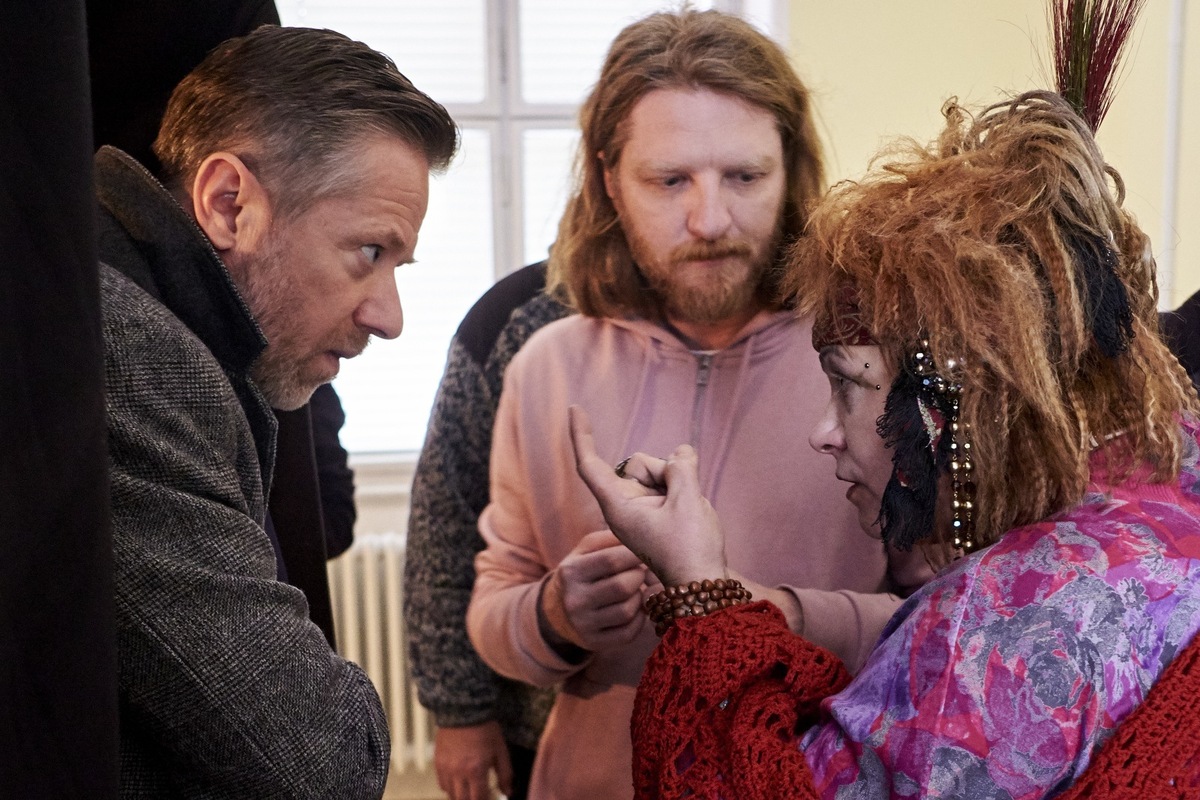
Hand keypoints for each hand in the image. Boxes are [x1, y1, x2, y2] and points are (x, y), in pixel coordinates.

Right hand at [434, 722, 511, 799]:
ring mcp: (446, 768)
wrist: (464, 710)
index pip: (478, 799)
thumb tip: (508, 792)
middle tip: (480, 796)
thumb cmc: (485, 729)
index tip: (490, 798)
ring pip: (450, 794)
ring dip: (461, 796)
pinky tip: (459, 782)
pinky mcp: (438, 762)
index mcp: (476, 770)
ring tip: (470, 791)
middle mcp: (458, 772)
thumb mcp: (500, 750)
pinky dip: (450, 787)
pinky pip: (442, 784)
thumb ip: (505, 774)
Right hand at [540, 528, 648, 652]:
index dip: (635, 555)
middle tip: (640, 572)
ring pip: (627, 611)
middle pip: (622, 587)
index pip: (611, 560)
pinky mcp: (594, 642)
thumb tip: (642, 541)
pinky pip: (628, 633)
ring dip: (639, 598)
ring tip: (635, 590)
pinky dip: (639, 619)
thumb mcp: (586, 549)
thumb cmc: (582, 572)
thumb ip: (612, 538)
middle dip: (639, 576)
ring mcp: (583, 624)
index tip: (643, 552)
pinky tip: (634, 609)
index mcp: (571, 571)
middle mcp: (574, 600)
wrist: (557, 610)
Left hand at [568, 405, 727, 586]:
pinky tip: (691, 511)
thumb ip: (681, 467)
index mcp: (618, 507)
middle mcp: (626, 505)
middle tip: (679, 504)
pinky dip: (684, 487)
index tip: (575, 409)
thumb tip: (680, 454)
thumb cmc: (689, 550)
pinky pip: (671, 481)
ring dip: (678, 481)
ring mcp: (643, 508)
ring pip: (659, 470)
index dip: (582, 436)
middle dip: (663, 469)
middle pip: (638, 463)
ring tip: (687, 513)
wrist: (704, 584)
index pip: (590, 465)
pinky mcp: (659, 511)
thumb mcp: (687, 500)